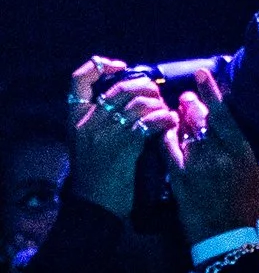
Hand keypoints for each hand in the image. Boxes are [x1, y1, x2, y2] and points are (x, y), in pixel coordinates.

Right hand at [66, 59, 179, 217]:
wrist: (94, 206)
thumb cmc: (95, 173)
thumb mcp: (87, 141)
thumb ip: (99, 118)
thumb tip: (130, 93)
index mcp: (75, 119)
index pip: (79, 79)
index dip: (100, 65)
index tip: (122, 67)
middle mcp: (87, 122)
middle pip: (120, 87)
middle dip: (145, 86)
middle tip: (156, 94)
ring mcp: (105, 133)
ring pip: (139, 102)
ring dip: (158, 103)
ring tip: (164, 111)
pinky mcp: (124, 146)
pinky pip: (150, 121)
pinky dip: (164, 119)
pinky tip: (169, 124)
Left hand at [169, 75, 258, 245]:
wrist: (223, 236)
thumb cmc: (248, 206)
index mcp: (241, 152)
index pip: (223, 114)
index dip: (211, 91)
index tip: (201, 74)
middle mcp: (218, 155)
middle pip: (201, 119)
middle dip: (192, 103)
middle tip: (188, 95)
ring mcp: (196, 166)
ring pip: (184, 131)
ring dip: (180, 119)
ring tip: (179, 112)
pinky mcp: (179, 178)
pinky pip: (169, 149)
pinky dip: (167, 137)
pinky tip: (167, 131)